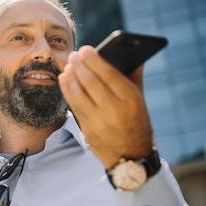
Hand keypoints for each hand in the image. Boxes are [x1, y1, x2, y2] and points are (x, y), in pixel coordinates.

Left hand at [58, 46, 154, 168]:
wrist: (130, 156)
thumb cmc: (137, 123)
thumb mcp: (140, 100)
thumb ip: (135, 77)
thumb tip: (135, 54)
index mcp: (130, 99)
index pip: (108, 74)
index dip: (94, 60)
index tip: (86, 49)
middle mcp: (113, 110)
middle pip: (91, 82)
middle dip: (80, 66)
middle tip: (74, 55)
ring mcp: (98, 121)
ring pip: (78, 94)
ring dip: (70, 78)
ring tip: (68, 66)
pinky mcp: (87, 130)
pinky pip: (73, 106)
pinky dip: (67, 91)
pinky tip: (65, 80)